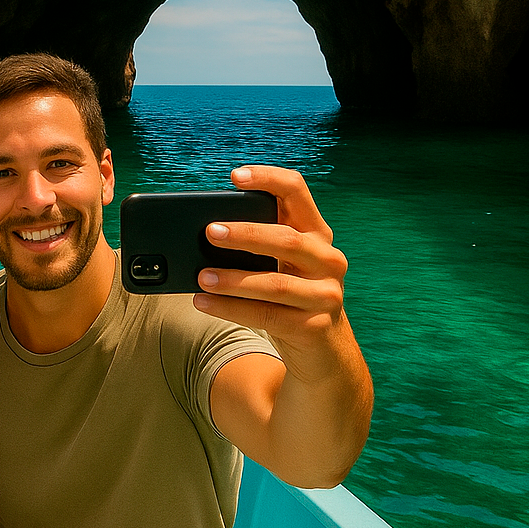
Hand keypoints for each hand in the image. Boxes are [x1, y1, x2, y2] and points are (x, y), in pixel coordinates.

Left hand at [193, 165, 349, 378]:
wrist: (324, 351)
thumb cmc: (291, 296)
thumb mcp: (282, 264)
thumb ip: (257, 245)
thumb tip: (203, 234)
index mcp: (317, 233)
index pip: (297, 192)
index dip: (268, 179)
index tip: (235, 176)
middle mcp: (328, 259)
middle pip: (286, 239)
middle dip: (245, 234)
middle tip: (209, 232)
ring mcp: (325, 294)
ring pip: (275, 283)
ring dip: (233, 279)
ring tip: (200, 276)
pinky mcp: (314, 326)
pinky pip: (267, 315)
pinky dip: (232, 308)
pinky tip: (205, 302)